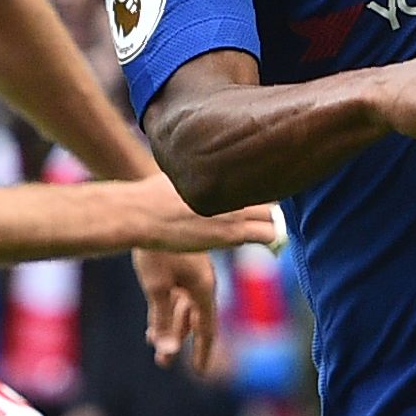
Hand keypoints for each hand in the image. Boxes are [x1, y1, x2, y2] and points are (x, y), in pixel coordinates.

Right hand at [110, 175, 278, 256]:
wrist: (142, 213)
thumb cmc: (150, 196)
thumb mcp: (177, 174)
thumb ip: (193, 174)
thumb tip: (189, 171)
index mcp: (220, 170)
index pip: (257, 173)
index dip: (261, 185)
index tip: (261, 194)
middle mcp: (232, 187)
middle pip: (270, 194)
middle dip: (271, 206)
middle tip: (267, 217)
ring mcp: (235, 210)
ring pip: (273, 215)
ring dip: (273, 224)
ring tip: (269, 232)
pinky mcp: (232, 234)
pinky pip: (268, 235)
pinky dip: (272, 239)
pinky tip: (271, 246)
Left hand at [132, 244, 229, 376]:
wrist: (150, 207)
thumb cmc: (154, 247)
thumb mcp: (155, 287)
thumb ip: (162, 321)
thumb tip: (166, 351)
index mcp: (202, 287)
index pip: (208, 328)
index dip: (203, 351)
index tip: (200, 372)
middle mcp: (201, 281)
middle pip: (193, 319)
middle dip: (178, 340)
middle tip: (162, 363)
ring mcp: (191, 272)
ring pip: (183, 306)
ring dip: (169, 324)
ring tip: (150, 341)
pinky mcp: (180, 263)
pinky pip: (176, 293)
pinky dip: (165, 308)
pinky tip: (150, 318)